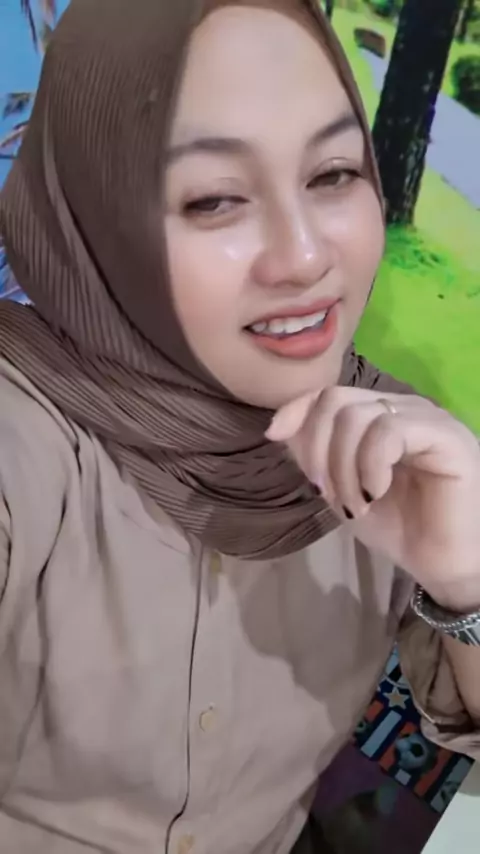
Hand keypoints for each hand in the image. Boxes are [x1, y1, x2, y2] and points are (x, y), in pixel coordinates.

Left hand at [267, 388, 479, 612]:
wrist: (444, 565)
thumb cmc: (399, 528)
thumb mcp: (342, 490)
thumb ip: (317, 458)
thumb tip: (281, 428)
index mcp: (379, 415)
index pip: (329, 393)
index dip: (297, 409)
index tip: (274, 435)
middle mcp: (402, 407)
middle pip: (337, 400)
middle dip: (318, 448)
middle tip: (325, 492)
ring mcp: (425, 418)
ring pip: (358, 416)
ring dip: (342, 466)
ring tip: (354, 505)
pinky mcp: (445, 435)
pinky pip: (389, 431)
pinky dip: (369, 465)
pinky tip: (374, 493)